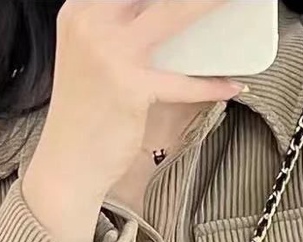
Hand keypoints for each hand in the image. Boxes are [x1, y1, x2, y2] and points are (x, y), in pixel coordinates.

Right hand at [23, 0, 242, 241]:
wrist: (68, 165)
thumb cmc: (86, 116)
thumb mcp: (95, 58)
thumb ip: (122, 32)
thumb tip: (171, 20)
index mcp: (81, 10)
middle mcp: (91, 22)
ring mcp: (110, 53)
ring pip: (172, 14)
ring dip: (207, 6)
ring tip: (233, 3)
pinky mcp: (131, 87)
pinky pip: (182, 81)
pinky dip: (210, 85)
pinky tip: (231, 85)